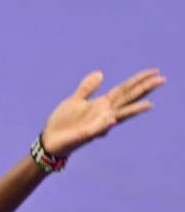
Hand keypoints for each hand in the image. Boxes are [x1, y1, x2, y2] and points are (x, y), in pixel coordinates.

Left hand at [41, 68, 165, 155]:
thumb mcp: (75, 100)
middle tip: (162, 80)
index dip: (138, 80)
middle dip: (144, 90)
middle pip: (127, 99)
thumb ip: (87, 88)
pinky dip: (105, 125)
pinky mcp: (86, 134)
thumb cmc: (63, 121)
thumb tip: (100, 73)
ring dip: (133, 111)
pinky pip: (98, 129)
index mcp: (101, 104)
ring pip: (119, 116)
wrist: (50, 140)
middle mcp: (104, 114)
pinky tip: (113, 119)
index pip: (124, 89)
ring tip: (149, 104)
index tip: (154, 71)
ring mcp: (97, 124)